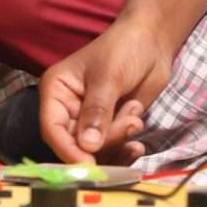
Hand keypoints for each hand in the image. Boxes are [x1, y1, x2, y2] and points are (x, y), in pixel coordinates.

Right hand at [38, 14, 170, 162]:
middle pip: (75, 145)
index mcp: (56, 91)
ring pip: (96, 151)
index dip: (68, 150)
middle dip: (104, 142)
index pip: (53, 129)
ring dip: (119, 142)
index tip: (89, 164)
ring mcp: (89, 121)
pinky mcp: (109, 128)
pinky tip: (138, 142)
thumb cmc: (124, 49)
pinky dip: (125, 150)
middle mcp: (67, 110)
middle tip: (130, 123)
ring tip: (136, 118)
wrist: (153, 42)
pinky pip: (112, 151)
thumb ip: (97, 112)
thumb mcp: (108, 77)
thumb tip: (87, 147)